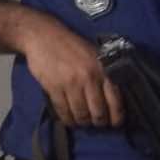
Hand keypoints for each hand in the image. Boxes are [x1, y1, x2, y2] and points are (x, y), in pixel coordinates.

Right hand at [22, 14, 123, 128]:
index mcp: (102, 69)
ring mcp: (71, 83)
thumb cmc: (71, 45)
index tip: (114, 123)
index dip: (116, 117)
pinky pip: (63, 111)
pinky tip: (69, 119)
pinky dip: (67, 119)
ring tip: (82, 121)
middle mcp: (89, 77)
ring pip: (81, 114)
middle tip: (96, 123)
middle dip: (98, 122)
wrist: (43, 36)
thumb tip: (113, 99)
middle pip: (98, 112)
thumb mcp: (94, 55)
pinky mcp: (54, 87)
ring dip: (82, 122)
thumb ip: (104, 74)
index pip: (115, 101)